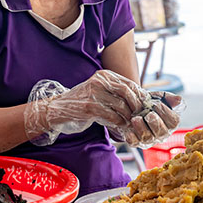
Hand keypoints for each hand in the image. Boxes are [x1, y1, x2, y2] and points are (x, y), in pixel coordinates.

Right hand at [24, 70, 183, 146]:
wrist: (58, 109)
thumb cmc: (82, 103)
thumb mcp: (100, 93)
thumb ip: (117, 94)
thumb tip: (142, 101)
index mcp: (104, 75)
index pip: (130, 84)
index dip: (140, 97)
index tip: (144, 109)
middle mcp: (100, 80)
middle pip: (128, 93)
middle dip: (137, 107)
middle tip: (139, 118)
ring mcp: (94, 93)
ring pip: (122, 106)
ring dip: (128, 117)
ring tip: (130, 124)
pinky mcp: (89, 107)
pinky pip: (112, 116)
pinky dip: (118, 123)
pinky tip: (119, 127)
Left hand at [118, 90, 183, 147]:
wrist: (132, 108)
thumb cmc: (149, 104)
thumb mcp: (158, 98)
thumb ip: (168, 98)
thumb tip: (179, 99)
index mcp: (170, 123)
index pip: (173, 122)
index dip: (165, 112)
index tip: (157, 104)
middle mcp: (162, 134)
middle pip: (161, 132)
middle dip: (155, 122)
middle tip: (148, 114)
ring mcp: (149, 139)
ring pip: (148, 138)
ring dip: (141, 128)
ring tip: (135, 119)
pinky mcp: (136, 142)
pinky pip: (135, 143)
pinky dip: (132, 138)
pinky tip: (129, 131)